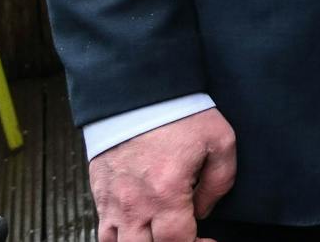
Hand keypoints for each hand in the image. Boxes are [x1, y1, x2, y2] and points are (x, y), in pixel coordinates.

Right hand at [88, 108, 236, 241]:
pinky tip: (138, 228)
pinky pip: (102, 231)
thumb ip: (219, 183)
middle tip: (184, 234)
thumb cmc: (179, 114)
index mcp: (165, 194)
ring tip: (158, 234)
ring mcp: (112, 202)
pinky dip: (119, 236)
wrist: (138, 92)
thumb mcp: (220, 142)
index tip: (207, 241)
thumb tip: (204, 211)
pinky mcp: (100, 193)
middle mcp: (133, 205)